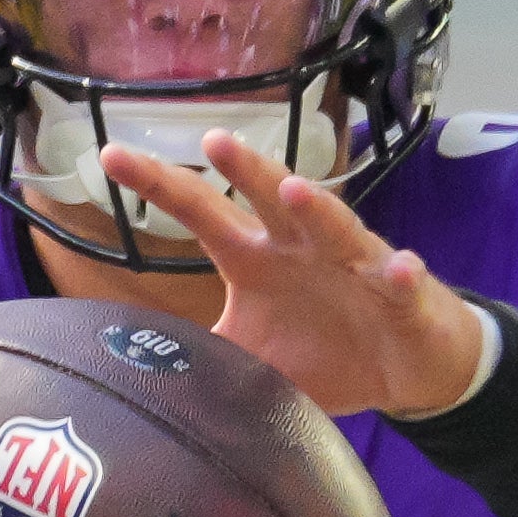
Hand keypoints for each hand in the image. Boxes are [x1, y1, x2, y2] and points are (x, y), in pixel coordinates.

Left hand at [97, 130, 491, 418]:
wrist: (407, 365)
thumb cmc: (327, 348)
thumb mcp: (251, 357)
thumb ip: (199, 356)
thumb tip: (131, 375)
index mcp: (256, 259)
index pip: (201, 212)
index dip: (158, 185)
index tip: (110, 156)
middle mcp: (301, 250)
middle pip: (269, 200)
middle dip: (245, 169)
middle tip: (214, 141)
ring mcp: (355, 267)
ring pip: (336, 228)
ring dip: (317, 209)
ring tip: (297, 190)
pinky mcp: (403, 297)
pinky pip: (403, 283)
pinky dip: (402, 276)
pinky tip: (402, 268)